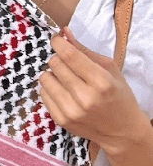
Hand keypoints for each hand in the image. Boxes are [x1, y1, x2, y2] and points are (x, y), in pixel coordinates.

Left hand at [39, 27, 147, 155]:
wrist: (122, 132)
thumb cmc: (118, 96)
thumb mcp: (110, 70)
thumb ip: (85, 51)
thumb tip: (64, 32)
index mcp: (101, 82)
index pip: (69, 56)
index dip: (58, 43)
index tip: (57, 39)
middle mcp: (85, 98)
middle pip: (55, 64)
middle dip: (59, 59)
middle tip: (68, 64)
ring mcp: (71, 111)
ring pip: (45, 78)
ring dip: (53, 74)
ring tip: (67, 80)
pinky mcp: (61, 120)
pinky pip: (43, 93)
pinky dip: (51, 89)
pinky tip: (65, 93)